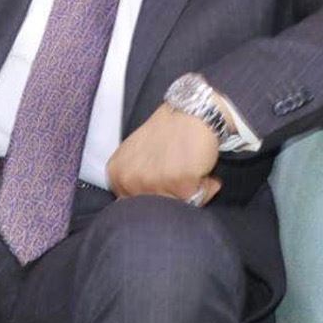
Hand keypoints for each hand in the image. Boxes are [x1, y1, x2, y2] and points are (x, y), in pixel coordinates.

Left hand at [105, 103, 220, 203]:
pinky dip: (206, 186)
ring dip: (191, 192)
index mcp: (116, 174)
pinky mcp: (180, 184)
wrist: (192, 112)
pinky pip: (199, 198)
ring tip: (189, 169)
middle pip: (156, 211)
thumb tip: (143, 210)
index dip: (153, 196)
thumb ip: (133, 181)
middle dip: (172, 197)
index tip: (162, 178)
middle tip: (177, 172)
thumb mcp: (136, 156)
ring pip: (179, 207)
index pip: (132, 208)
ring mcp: (154, 183)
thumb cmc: (167, 132)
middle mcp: (130, 180)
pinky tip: (200, 167)